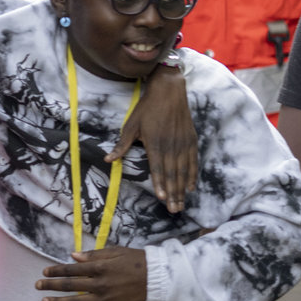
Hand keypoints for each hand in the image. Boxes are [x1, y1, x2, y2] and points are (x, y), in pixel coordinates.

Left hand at [37, 247, 150, 300]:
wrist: (157, 278)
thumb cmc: (136, 261)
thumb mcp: (115, 252)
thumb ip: (93, 255)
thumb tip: (73, 257)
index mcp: (100, 267)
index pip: (72, 269)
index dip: (56, 270)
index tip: (45, 271)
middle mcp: (100, 284)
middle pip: (70, 285)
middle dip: (51, 285)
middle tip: (38, 286)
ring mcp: (105, 299)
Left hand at [114, 61, 196, 212]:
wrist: (168, 90)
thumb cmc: (146, 108)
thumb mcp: (130, 125)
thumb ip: (122, 145)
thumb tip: (108, 160)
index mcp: (155, 143)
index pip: (157, 168)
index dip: (159, 183)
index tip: (160, 198)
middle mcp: (170, 145)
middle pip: (172, 174)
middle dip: (172, 193)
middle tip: (173, 210)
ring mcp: (182, 143)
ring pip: (183, 171)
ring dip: (182, 189)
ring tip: (181, 204)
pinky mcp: (191, 140)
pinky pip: (193, 161)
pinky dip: (192, 175)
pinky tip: (190, 188)